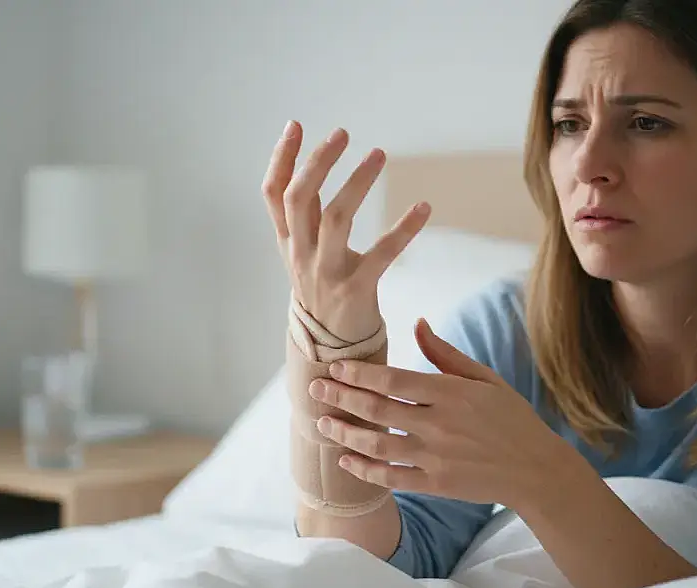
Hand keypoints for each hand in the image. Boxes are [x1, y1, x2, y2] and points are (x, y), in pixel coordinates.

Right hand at [262, 121, 430, 341]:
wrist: (332, 352)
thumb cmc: (323, 291)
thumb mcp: (304, 253)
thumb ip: (306, 216)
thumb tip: (311, 167)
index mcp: (289, 242)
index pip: (273, 195)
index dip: (281, 158)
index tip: (296, 125)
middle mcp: (302, 254)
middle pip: (299, 199)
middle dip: (317, 162)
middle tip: (342, 134)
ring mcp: (326, 273)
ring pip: (336, 218)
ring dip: (358, 183)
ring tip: (379, 155)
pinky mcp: (356, 290)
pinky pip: (382, 255)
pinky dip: (404, 229)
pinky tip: (423, 208)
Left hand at [306, 318, 570, 507]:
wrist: (535, 469)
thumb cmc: (510, 419)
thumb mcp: (485, 379)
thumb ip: (446, 354)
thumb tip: (417, 323)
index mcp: (451, 393)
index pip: (393, 379)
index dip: (359, 372)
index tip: (335, 365)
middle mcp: (439, 424)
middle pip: (377, 409)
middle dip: (341, 397)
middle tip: (314, 388)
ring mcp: (436, 457)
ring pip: (377, 444)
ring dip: (344, 433)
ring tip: (321, 423)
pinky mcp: (436, 484)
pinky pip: (391, 477)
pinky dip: (364, 469)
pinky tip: (345, 458)